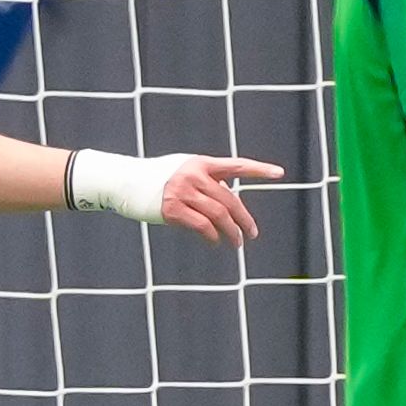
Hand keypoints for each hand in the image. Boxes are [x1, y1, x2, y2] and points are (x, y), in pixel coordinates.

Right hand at [156, 155, 280, 245]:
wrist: (125, 181)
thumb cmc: (155, 176)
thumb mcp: (183, 169)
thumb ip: (206, 179)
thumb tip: (227, 201)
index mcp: (201, 163)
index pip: (236, 165)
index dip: (259, 169)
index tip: (280, 173)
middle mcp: (194, 175)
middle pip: (230, 200)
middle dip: (244, 219)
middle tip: (252, 233)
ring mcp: (183, 192)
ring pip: (219, 215)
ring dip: (232, 232)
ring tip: (237, 243)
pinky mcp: (172, 209)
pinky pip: (202, 226)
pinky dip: (213, 236)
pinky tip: (216, 242)